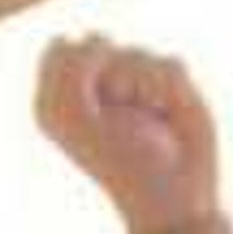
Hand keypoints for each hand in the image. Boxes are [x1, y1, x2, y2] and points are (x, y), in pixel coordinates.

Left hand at [32, 32, 223, 233]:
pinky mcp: (168, 85)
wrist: (173, 193)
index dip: (76, 71)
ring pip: (135, 52)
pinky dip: (168, 88)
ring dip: (141, 88)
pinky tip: (167, 114)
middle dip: (109, 76)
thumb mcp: (77, 118)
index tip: (85, 110)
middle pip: (98, 42)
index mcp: (63, 99)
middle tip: (114, 118)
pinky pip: (168, 62)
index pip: (59, 48)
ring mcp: (135, 84)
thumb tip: (99, 40)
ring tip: (145, 122)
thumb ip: (70, 69)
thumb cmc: (121, 163)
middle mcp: (97, 87)